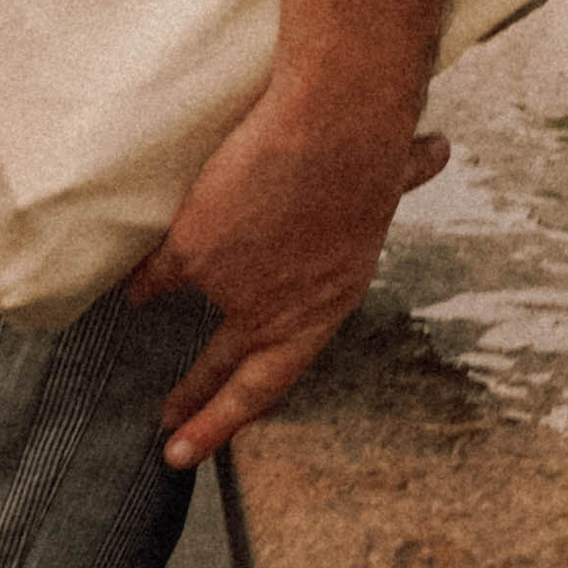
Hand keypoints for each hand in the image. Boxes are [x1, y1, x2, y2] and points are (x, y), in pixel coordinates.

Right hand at [127, 93, 452, 466]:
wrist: (332, 124)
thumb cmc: (371, 145)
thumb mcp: (392, 176)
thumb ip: (404, 175)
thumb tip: (437, 150)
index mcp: (327, 302)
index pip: (279, 375)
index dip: (241, 411)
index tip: (206, 444)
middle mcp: (277, 309)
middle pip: (229, 369)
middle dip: (198, 403)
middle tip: (170, 435)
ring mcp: (231, 285)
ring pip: (189, 312)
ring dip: (167, 319)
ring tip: (143, 332)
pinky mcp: (193, 251)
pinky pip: (154, 277)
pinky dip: (141, 282)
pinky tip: (130, 288)